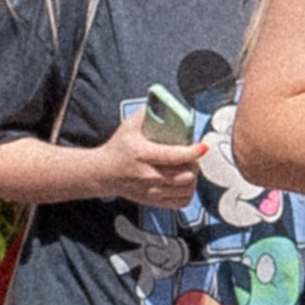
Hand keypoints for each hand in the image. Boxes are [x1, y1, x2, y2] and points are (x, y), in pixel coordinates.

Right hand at [86, 117, 204, 207]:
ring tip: (188, 168)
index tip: (202, 146)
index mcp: (141, 154)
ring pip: (185, 190)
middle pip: (184, 175)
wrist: (102, 173)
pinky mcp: (152, 202)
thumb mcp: (128, 126)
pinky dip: (187, 193)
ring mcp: (150, 191)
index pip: (174, 156)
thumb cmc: (118, 148)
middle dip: (194, 165)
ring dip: (193, 178)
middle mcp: (146, 175)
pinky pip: (180, 203)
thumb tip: (165, 102)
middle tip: (193, 157)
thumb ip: (147, 113)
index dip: (193, 152)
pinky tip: (183, 183)